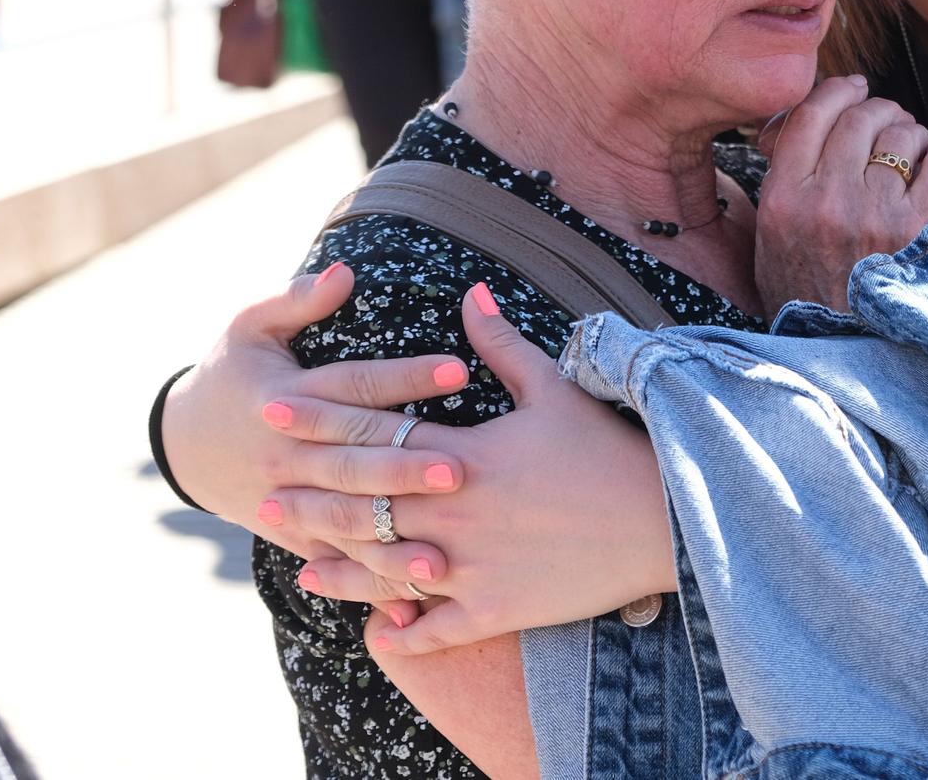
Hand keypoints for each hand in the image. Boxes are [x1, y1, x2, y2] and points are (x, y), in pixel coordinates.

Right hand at [158, 263, 471, 563]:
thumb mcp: (250, 328)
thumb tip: (344, 271)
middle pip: (351, 462)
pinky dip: (371, 581)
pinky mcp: (293, 534)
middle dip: (404, 468)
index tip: (458, 371)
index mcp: (285, 399)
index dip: (403, 378)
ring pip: (343, 523)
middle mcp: (288, 454)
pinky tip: (414, 598)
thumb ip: (297, 301)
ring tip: (441, 558)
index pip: (352, 386)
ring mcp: (287, 500)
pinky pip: (335, 560)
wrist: (184, 443)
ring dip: (390, 541)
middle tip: (460, 470)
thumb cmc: (234, 374)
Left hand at [270, 285, 676, 654]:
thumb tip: (471, 293)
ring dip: (339, 569)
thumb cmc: (609, 450)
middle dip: (309, 500)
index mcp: (464, 455)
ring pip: (385, 571)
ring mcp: (472, 566)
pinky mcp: (496, 609)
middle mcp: (455, 511)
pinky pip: (435, 630)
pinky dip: (404, 632)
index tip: (275, 413)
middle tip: (264, 501)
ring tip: (300, 568)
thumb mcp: (556, 389)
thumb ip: (503, 345)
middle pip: (362, 506)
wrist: (663, 519)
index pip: (374, 434)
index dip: (319, 421)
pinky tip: (379, 630)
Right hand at [753, 76, 927, 313]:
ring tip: (914, 157)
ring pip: (902, 134)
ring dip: (913, 136)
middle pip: (860, 118)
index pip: (809, 116)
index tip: (853, 89)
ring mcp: (875, 215)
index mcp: (783, 202)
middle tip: (889, 124)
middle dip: (880, 112)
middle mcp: (826, 203)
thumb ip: (779, 186)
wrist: (850, 358)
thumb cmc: (813, 304)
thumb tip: (790, 128)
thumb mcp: (769, 246)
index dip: (836, 92)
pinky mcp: (920, 229)